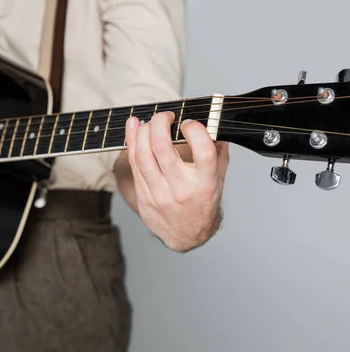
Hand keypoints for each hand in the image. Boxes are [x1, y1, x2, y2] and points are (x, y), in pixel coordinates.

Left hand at [124, 112, 228, 251]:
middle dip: (159, 123)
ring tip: (149, 122)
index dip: (194, 129)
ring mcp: (160, 194)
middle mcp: (182, 188)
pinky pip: (134, 165)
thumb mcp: (219, 179)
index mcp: (205, 182)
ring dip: (143, 132)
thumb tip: (215, 124)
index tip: (188, 122)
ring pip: (143, 155)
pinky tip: (134, 129)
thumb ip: (218, 152)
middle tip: (164, 116)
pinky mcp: (144, 196)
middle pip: (162, 148)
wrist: (186, 235)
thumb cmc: (203, 204)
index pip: (202, 151)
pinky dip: (132, 143)